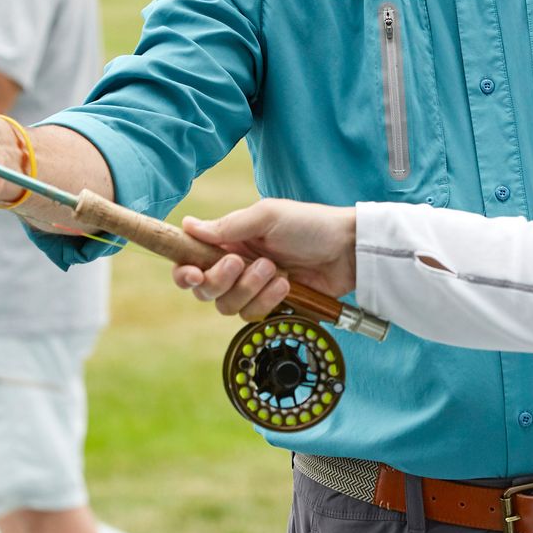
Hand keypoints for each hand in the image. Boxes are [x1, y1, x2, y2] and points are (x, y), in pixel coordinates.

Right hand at [172, 199, 358, 321]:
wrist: (348, 250)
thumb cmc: (311, 225)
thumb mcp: (267, 216)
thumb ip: (227, 226)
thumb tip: (188, 225)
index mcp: (230, 241)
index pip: (192, 261)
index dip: (185, 272)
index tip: (193, 274)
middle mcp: (236, 266)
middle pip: (205, 290)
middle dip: (220, 280)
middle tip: (240, 263)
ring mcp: (254, 288)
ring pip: (228, 306)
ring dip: (249, 288)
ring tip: (275, 270)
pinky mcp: (272, 305)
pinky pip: (254, 315)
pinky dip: (268, 300)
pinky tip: (287, 284)